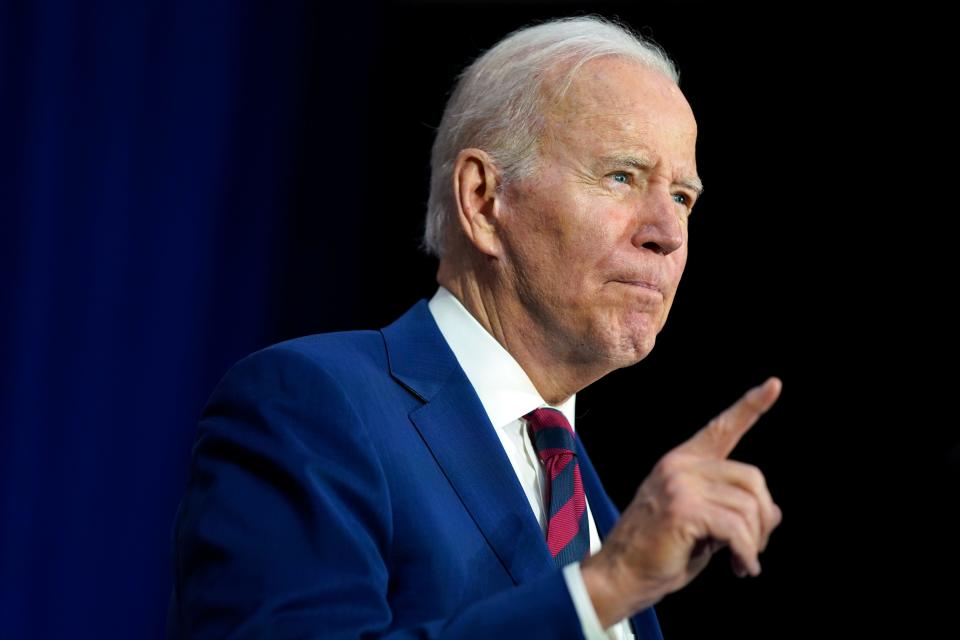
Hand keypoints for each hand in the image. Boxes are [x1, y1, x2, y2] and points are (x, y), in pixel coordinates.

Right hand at [581, 378, 782, 626]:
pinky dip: (746, 554)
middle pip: (752, 478)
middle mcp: (680, 465)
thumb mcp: (703, 527)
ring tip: (742, 562)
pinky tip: (741, 568)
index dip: (751, 406)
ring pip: (748, 507)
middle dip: (761, 519)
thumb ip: (732, 510)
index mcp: (682, 462)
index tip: (775, 384)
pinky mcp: (683, 509)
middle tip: (751, 549)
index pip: (722, 429)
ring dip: (754, 543)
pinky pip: (737, 529)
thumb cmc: (658, 555)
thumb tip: (773, 512)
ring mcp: (679, 484)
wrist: (619, 576)